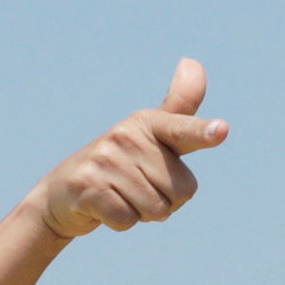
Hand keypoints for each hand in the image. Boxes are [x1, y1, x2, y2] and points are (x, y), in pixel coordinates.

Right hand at [27, 60, 228, 241]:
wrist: (63, 192)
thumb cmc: (121, 164)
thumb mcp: (151, 136)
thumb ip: (180, 112)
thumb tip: (192, 61)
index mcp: (148, 124)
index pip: (182, 129)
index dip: (202, 132)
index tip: (221, 130)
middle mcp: (126, 136)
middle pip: (181, 191)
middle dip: (166, 200)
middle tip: (136, 186)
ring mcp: (105, 160)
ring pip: (157, 209)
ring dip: (143, 213)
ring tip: (121, 195)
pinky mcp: (88, 187)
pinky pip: (129, 220)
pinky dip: (121, 222)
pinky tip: (105, 206)